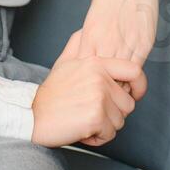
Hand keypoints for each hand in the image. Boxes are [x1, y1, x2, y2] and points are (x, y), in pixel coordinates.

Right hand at [30, 30, 146, 147]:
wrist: (30, 116)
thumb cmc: (50, 95)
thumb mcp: (65, 63)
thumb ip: (78, 46)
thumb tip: (85, 31)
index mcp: (96, 63)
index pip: (134, 71)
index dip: (139, 87)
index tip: (134, 96)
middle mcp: (100, 77)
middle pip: (128, 103)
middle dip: (113, 114)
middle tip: (92, 114)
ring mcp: (99, 97)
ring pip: (120, 121)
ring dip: (105, 128)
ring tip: (84, 121)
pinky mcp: (96, 117)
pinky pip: (110, 134)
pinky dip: (98, 138)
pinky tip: (83, 132)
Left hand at [76, 0, 163, 96]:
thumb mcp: (94, 20)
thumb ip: (92, 42)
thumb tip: (92, 63)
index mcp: (90, 36)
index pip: (86, 72)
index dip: (87, 84)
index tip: (89, 90)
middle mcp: (107, 42)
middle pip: (102, 79)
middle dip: (102, 91)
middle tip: (104, 98)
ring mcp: (126, 43)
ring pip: (120, 78)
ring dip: (119, 87)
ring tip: (118, 90)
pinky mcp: (143, 42)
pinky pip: (136, 69)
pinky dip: (133, 77)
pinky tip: (131, 79)